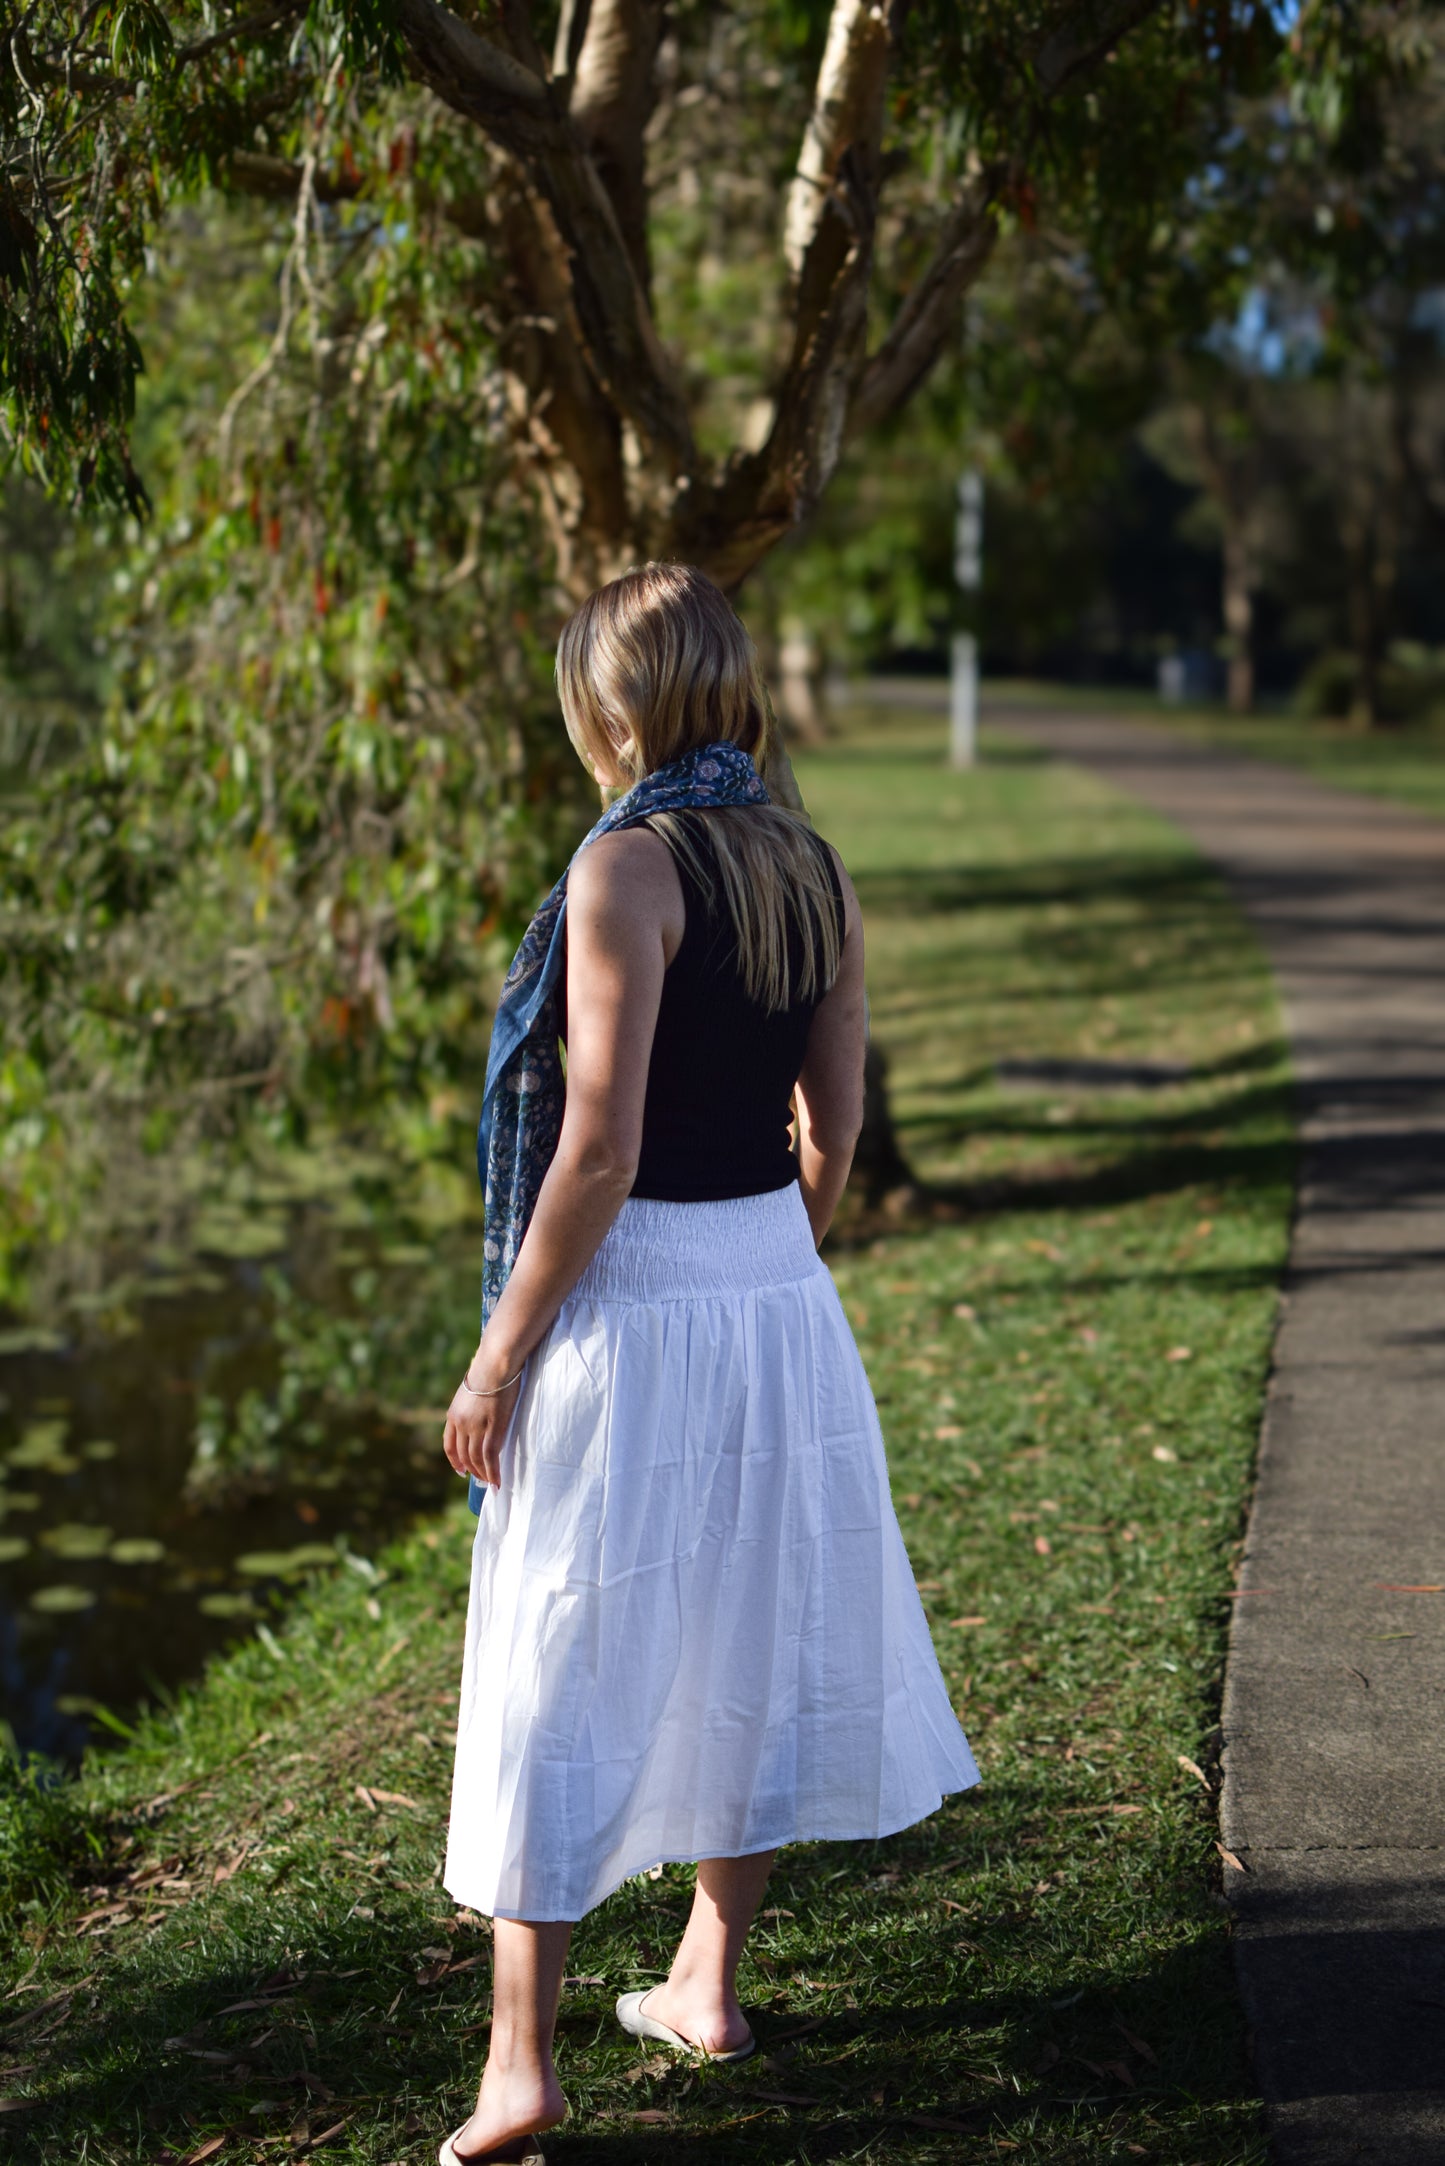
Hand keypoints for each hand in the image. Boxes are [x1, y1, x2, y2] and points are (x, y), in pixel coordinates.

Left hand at [443, 1352, 524, 1489]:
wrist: (495, 1364)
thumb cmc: (488, 1371)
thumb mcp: (471, 1389)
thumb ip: (471, 1405)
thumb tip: (479, 1409)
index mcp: (453, 1414)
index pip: (449, 1445)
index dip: (454, 1460)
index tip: (460, 1470)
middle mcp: (461, 1424)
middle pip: (463, 1455)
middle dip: (471, 1469)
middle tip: (480, 1479)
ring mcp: (476, 1427)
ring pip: (476, 1459)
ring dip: (483, 1474)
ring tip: (491, 1483)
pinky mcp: (492, 1428)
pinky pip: (490, 1456)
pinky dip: (492, 1471)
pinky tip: (496, 1480)